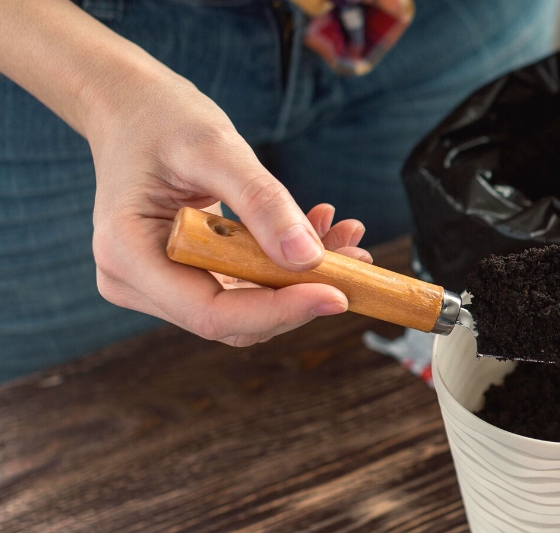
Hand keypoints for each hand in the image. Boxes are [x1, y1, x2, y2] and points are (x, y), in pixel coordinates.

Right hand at [87, 74, 369, 346]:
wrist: (135, 109)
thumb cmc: (161, 118)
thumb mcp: (214, 147)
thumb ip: (261, 201)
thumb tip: (307, 258)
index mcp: (126, 255)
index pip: (211, 313)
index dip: (278, 311)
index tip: (337, 294)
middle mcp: (136, 282)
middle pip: (233, 321)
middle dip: (300, 295)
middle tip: (358, 259)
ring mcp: (161, 285)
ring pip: (247, 308)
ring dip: (303, 280)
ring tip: (347, 237)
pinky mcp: (188, 277)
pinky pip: (246, 287)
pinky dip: (287, 266)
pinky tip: (321, 231)